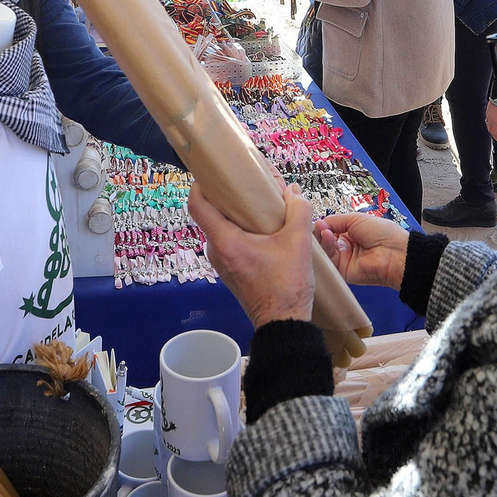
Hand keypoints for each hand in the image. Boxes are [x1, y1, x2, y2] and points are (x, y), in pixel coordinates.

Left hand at [189, 181, 315, 326]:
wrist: (283, 324)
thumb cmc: (286, 285)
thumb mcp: (298, 242)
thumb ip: (299, 211)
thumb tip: (294, 193)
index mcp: (225, 241)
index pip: (197, 206)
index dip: (199, 184)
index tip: (210, 172)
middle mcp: (217, 251)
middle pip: (211, 215)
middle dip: (227, 197)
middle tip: (246, 184)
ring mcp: (222, 263)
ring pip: (222, 230)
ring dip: (237, 216)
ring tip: (260, 205)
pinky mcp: (231, 271)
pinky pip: (229, 243)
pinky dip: (241, 231)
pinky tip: (263, 229)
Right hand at [313, 213, 407, 289]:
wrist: (394, 253)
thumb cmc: (383, 234)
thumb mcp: (355, 219)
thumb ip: (335, 220)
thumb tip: (319, 223)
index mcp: (351, 232)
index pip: (330, 229)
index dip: (323, 225)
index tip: (318, 221)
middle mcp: (347, 246)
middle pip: (324, 240)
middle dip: (320, 232)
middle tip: (318, 226)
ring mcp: (344, 258)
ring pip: (325, 249)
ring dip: (322, 238)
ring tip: (323, 230)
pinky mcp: (342, 271)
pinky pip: (329, 260)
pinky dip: (325, 247)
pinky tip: (326, 237)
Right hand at [486, 102, 496, 142]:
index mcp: (496, 122)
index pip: (494, 134)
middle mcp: (490, 118)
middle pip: (490, 129)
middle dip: (495, 134)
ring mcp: (488, 112)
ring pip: (488, 123)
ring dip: (493, 127)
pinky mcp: (489, 107)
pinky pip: (488, 117)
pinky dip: (491, 121)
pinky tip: (496, 119)